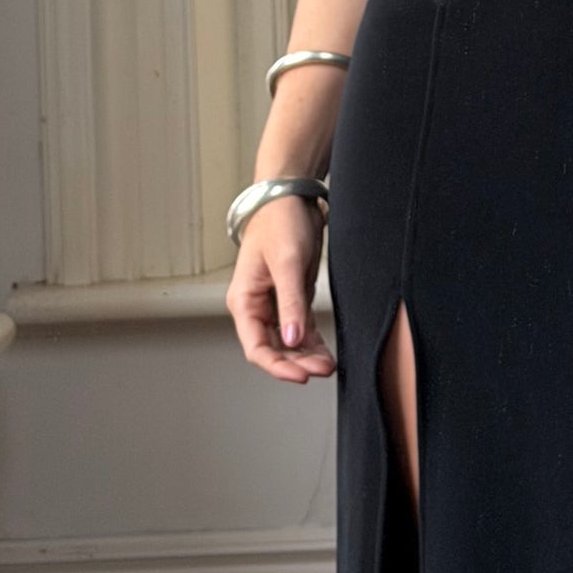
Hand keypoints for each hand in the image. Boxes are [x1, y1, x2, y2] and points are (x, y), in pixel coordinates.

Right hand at [227, 195, 335, 383]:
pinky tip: (325, 353)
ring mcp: (274, 304)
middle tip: (322, 370)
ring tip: (328, 366)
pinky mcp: (292, 298)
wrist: (291, 197)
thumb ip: (290, 303)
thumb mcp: (287, 263)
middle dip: (296, 363)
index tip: (301, 376)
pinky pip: (300, 329)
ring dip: (305, 356)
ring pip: (288, 343)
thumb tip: (292, 341)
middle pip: (273, 349)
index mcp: (244, 301)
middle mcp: (256, 307)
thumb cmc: (280, 223)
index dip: (277, 366)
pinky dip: (311, 343)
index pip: (256, 347)